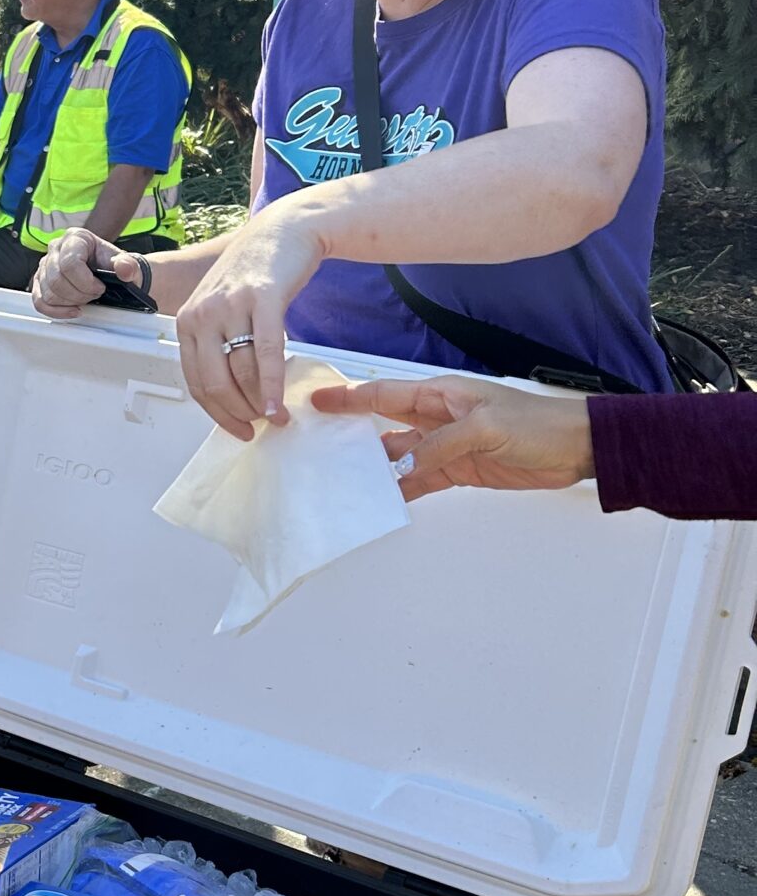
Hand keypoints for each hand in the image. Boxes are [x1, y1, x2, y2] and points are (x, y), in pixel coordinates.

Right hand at [32, 228, 127, 318]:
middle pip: (57, 280)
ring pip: (49, 293)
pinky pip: (39, 301)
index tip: (100, 288)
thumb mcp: (127, 264)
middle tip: (94, 295)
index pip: (70, 263)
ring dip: (70, 302)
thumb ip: (129, 265)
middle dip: (79, 294)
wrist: (110, 273)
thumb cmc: (114, 267)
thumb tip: (124, 269)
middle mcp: (56, 248)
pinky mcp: (40, 281)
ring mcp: (45, 265)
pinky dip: (56, 311)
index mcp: (76, 237)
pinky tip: (72, 310)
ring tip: (85, 299)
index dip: (85, 282)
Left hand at [176, 206, 328, 438]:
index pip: (195, 382)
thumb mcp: (221, 308)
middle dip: (237, 413)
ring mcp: (230, 305)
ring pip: (241, 372)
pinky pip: (266, 353)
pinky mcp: (261, 299)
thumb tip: (230, 396)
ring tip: (276, 416)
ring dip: (259, 403)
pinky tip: (277, 404)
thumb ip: (218, 345)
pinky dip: (271, 385)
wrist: (282, 232)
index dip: (217, 413)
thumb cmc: (254, 275)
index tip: (237, 429)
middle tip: (258, 426)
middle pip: (214, 382)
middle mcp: (202, 313)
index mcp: (186, 321)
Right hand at [313, 375, 594, 500]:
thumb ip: (440, 446)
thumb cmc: (538, 423)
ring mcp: (446, 446)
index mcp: (441, 395)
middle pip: (383, 424)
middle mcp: (437, 418)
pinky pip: (420, 479)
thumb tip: (401, 467)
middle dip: (351, 432)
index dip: (349, 398)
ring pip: (398, 456)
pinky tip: (383, 500)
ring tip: (342, 480)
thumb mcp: (485, 428)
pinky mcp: (459, 470)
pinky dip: (402, 489)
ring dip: (375, 468)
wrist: (577, 448)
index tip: (318, 401)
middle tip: (318, 445)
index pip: (384, 395)